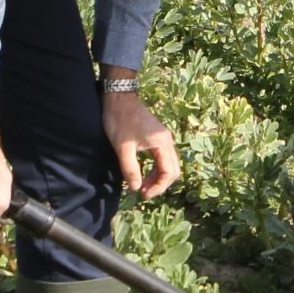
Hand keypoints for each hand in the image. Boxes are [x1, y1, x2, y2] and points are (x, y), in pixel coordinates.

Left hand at [102, 82, 180, 197]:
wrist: (119, 97)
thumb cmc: (120, 120)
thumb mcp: (123, 148)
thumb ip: (130, 169)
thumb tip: (136, 188)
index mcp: (162, 143)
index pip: (169, 172)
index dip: (158, 187)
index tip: (144, 195)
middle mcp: (167, 141)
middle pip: (173, 169)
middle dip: (160, 184)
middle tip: (143, 192)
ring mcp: (164, 138)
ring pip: (169, 164)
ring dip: (158, 177)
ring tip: (142, 185)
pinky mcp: (158, 136)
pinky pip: (163, 157)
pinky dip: (156, 168)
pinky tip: (143, 172)